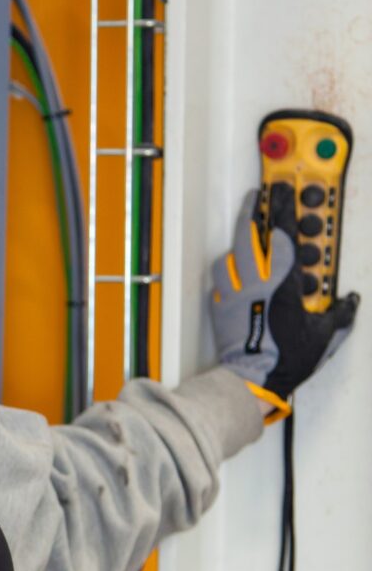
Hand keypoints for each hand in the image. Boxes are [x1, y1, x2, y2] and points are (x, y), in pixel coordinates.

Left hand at [210, 185, 358, 418]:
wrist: (253, 377)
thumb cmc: (287, 357)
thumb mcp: (324, 335)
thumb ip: (340, 313)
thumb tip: (350, 301)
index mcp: (282, 284)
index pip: (281, 238)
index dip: (279, 211)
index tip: (280, 193)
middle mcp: (254, 282)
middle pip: (246, 236)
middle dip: (250, 212)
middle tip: (254, 197)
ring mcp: (233, 293)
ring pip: (228, 256)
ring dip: (236, 244)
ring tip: (243, 235)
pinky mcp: (220, 306)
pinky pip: (219, 279)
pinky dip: (226, 271)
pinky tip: (233, 270)